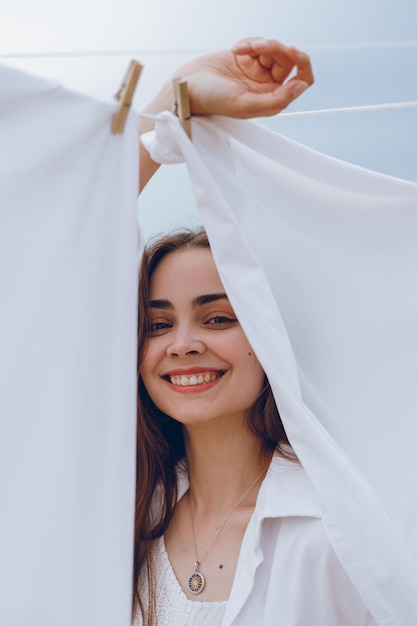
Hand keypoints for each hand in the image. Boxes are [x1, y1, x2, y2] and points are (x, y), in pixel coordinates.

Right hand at [139, 37, 313, 190]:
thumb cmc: (212, 101)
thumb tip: (300, 86)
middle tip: (259, 47)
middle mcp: (267, 86)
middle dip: (276, 49)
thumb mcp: (245, 104)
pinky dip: (249, 42)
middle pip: (288, 60)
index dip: (302, 64)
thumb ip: (276, 100)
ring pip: (274, 49)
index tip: (292, 52)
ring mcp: (257, 71)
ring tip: (242, 49)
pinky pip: (258, 42)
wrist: (187, 87)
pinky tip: (235, 49)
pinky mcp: (246, 57)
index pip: (301, 80)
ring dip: (260, 43)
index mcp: (271, 100)